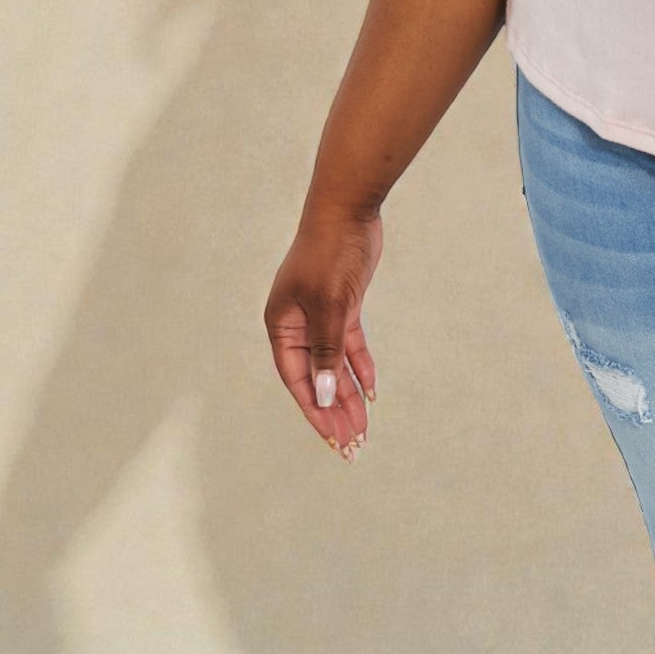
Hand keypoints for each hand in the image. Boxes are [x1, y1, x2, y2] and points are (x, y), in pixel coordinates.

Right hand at [264, 205, 383, 461]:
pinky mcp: (343, 305)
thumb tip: (321, 396)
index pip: (297, 381)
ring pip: (334, 365)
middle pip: (315, 378)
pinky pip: (349, 345)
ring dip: (348, 394)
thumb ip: (326, 352)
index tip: (334, 439)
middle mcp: (297, 326)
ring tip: (363, 427)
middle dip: (333, 411)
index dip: (315, 412)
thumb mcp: (330, 306)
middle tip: (353, 444)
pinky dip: (360, 366)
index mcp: (282, 327)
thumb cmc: (330, 254)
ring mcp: (320, 316)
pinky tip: (372, 390)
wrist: (348, 209)